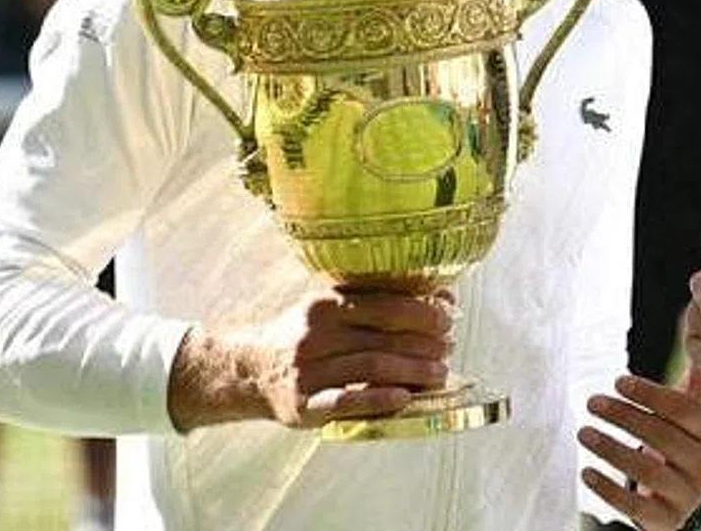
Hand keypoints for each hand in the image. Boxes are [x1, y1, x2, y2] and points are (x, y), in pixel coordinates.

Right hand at [242, 285, 451, 428]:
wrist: (252, 370)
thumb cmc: (307, 338)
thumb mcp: (333, 309)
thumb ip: (380, 302)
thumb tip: (443, 297)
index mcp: (325, 304)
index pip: (385, 305)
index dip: (423, 313)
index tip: (448, 318)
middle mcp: (315, 335)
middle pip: (383, 337)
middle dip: (425, 344)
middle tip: (448, 348)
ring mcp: (308, 371)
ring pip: (372, 366)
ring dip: (413, 371)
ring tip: (439, 373)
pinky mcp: (304, 405)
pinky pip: (347, 401)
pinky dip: (380, 398)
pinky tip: (405, 397)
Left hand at [578, 367, 700, 530]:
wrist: (681, 497)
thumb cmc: (678, 444)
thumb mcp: (689, 418)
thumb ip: (694, 390)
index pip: (685, 409)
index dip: (650, 394)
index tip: (618, 381)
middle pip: (663, 437)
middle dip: (624, 416)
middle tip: (592, 402)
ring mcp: (688, 495)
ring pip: (649, 472)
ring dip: (612, 449)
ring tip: (584, 432)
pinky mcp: (668, 520)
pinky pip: (636, 506)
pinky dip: (608, 489)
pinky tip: (586, 472)